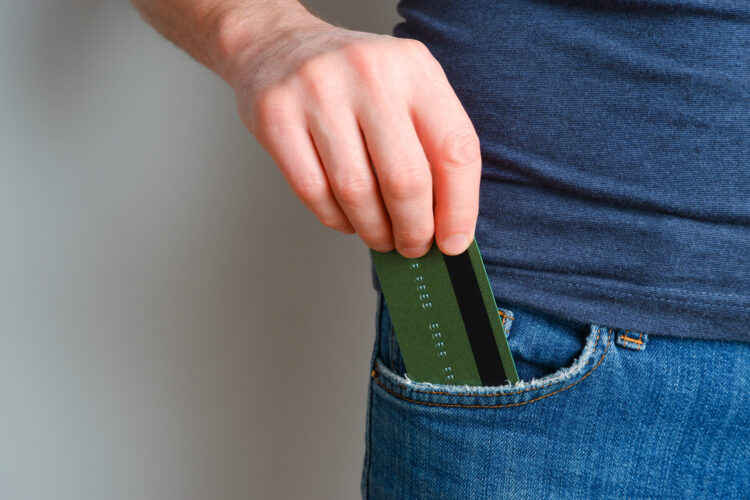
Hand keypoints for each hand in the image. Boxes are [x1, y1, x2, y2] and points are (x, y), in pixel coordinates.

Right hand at [224, 14, 480, 256]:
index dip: (460, 207)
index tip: (454, 241)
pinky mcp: (276, 116)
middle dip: (413, 229)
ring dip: (374, 230)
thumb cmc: (354, 81)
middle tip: (413, 245)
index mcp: (414, 67)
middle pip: (406, 180)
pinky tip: (347, 218)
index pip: (455, 150)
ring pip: (356, 193)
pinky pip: (313, 192)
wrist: (280, 47)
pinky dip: (336, 219)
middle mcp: (369, 73)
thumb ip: (431, 146)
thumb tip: (448, 226)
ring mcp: (317, 92)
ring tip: (380, 235)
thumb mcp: (406, 89)